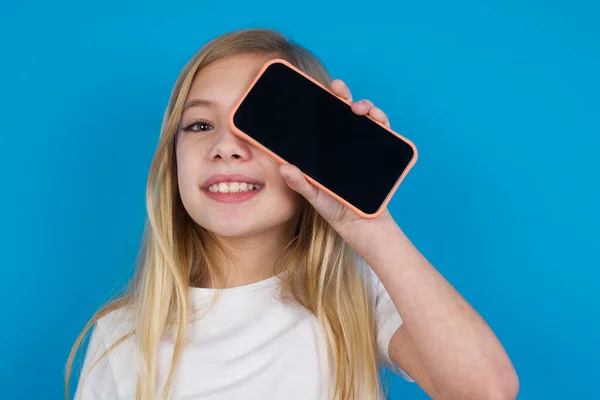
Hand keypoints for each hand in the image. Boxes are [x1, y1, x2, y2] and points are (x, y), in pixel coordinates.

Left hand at [279, 78, 395, 236]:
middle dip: (342, 95)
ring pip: (365, 118)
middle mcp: (344, 144)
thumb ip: (300, 183)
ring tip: (358, 108)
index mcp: (326, 150)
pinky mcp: (381, 153)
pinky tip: (377, 118)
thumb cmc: (337, 211)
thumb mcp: (314, 196)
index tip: (312, 90)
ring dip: (364, 105)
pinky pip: (383, 132)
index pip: (321, 122)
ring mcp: (363, 147)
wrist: (364, 227)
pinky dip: (382, 120)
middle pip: (343, 113)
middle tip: (338, 88)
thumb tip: (283, 167)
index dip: (319, 104)